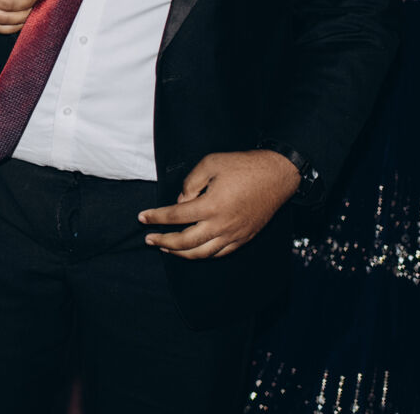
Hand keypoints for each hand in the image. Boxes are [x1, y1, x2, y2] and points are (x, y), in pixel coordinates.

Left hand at [138, 150, 299, 259]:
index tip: (142, 217)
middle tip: (149, 239)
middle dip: (163, 242)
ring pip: (202, 253)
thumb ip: (190, 183)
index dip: (156, 217)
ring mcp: (234, 234)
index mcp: (211, 206)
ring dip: (181, 253)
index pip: (175, 216)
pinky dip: (203, 254)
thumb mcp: (210, 163)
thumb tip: (180, 202)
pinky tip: (193, 250)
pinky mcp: (244, 238)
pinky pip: (220, 253)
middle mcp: (221, 225)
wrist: (277, 176)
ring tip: (166, 248)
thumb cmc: (243, 166)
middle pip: (185, 242)